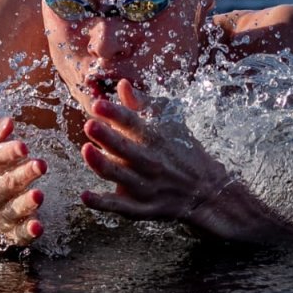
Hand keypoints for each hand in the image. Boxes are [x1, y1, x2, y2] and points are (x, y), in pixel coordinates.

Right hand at [0, 116, 45, 246]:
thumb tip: (7, 123)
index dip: (6, 154)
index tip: (24, 146)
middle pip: (0, 188)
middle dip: (20, 176)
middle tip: (41, 165)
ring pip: (9, 212)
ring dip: (24, 204)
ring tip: (39, 194)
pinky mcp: (11, 231)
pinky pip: (17, 235)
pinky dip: (26, 233)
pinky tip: (39, 227)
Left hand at [79, 79, 292, 242]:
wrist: (208, 191)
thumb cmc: (184, 151)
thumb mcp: (170, 122)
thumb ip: (143, 104)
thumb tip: (122, 84)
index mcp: (156, 139)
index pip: (134, 123)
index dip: (116, 113)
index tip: (98, 104)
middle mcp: (151, 162)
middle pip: (127, 149)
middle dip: (108, 137)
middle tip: (90, 124)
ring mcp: (147, 187)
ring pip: (122, 177)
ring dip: (103, 165)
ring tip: (86, 151)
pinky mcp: (144, 208)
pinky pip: (122, 207)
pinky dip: (103, 203)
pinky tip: (84, 196)